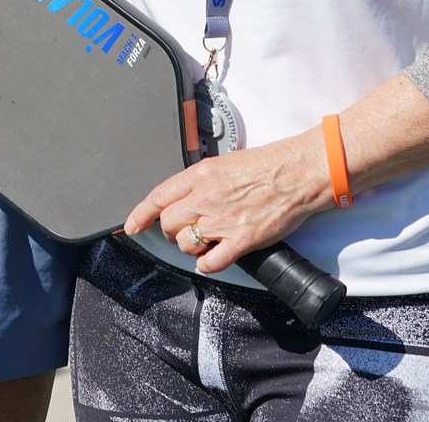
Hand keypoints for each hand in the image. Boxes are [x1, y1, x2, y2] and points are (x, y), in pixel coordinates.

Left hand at [124, 131, 324, 277]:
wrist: (296, 173)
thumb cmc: (266, 165)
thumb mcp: (224, 163)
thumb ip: (202, 180)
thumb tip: (186, 196)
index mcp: (200, 174)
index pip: (159, 196)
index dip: (141, 214)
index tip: (132, 225)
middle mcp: (205, 197)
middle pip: (168, 224)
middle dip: (172, 231)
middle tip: (185, 231)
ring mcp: (221, 221)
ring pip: (185, 244)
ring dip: (191, 247)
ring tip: (206, 241)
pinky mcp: (240, 241)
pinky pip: (210, 263)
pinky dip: (207, 264)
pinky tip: (214, 258)